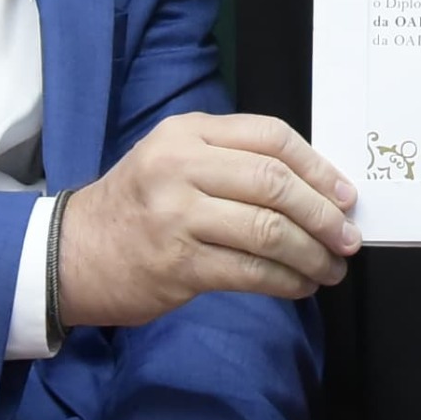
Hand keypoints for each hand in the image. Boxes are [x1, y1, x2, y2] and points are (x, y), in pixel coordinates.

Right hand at [55, 114, 359, 324]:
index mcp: (188, 134)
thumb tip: (315, 187)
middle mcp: (181, 167)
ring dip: (311, 254)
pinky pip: (250, 272)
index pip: (270, 137)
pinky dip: (286, 281)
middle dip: (323, 214)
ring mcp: (178, 217)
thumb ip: (232, 161)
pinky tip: (300, 286)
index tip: (345, 194)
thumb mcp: (174, 159)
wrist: (72, 253)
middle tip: (348, 236)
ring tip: (331, 267)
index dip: (317, 167)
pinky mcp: (178, 266)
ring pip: (268, 231)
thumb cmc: (137, 205)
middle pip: (275, 184)